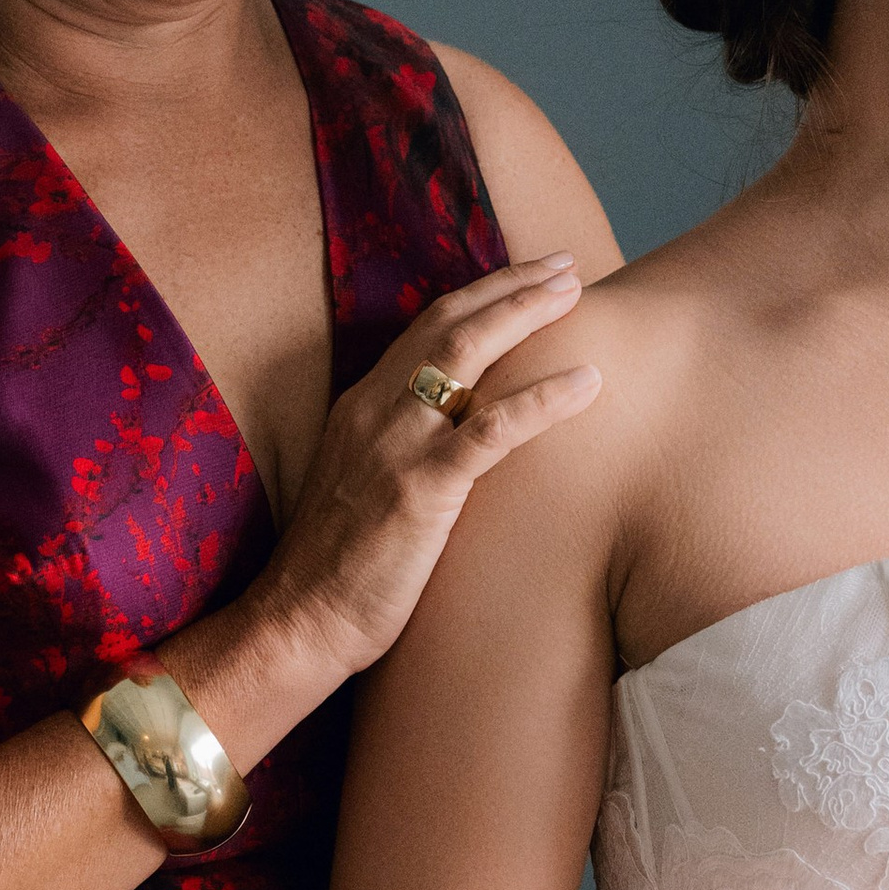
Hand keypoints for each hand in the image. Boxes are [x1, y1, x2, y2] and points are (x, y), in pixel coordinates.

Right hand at [252, 256, 601, 678]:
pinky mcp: (420, 490)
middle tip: (566, 267)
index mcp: (363, 406)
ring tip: (577, 296)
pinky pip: (491, 429)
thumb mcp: (366, 487)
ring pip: (467, 355)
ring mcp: (396, 446)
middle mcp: (375, 410)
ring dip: (526, 316)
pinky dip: (544, 399)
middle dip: (512, 286)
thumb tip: (459, 435)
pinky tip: (588, 382)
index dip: (483, 293)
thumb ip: (402, 448)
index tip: (531, 274)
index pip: (427, 326)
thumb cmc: (340, 570)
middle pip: (450, 323)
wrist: (299, 622)